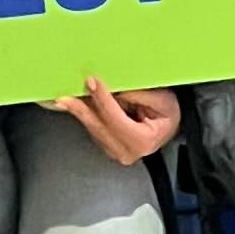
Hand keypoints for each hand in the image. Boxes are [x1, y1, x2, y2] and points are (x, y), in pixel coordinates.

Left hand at [50, 78, 181, 164]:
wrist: (171, 126)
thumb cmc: (169, 113)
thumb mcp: (162, 99)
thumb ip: (139, 95)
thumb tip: (116, 89)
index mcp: (142, 141)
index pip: (116, 119)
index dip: (102, 99)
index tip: (92, 81)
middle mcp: (127, 152)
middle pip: (99, 127)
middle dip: (80, 110)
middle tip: (64, 97)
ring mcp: (116, 151)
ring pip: (93, 128)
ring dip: (79, 112)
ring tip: (65, 98)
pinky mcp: (108, 146)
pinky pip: (94, 129)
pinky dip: (86, 115)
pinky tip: (78, 103)